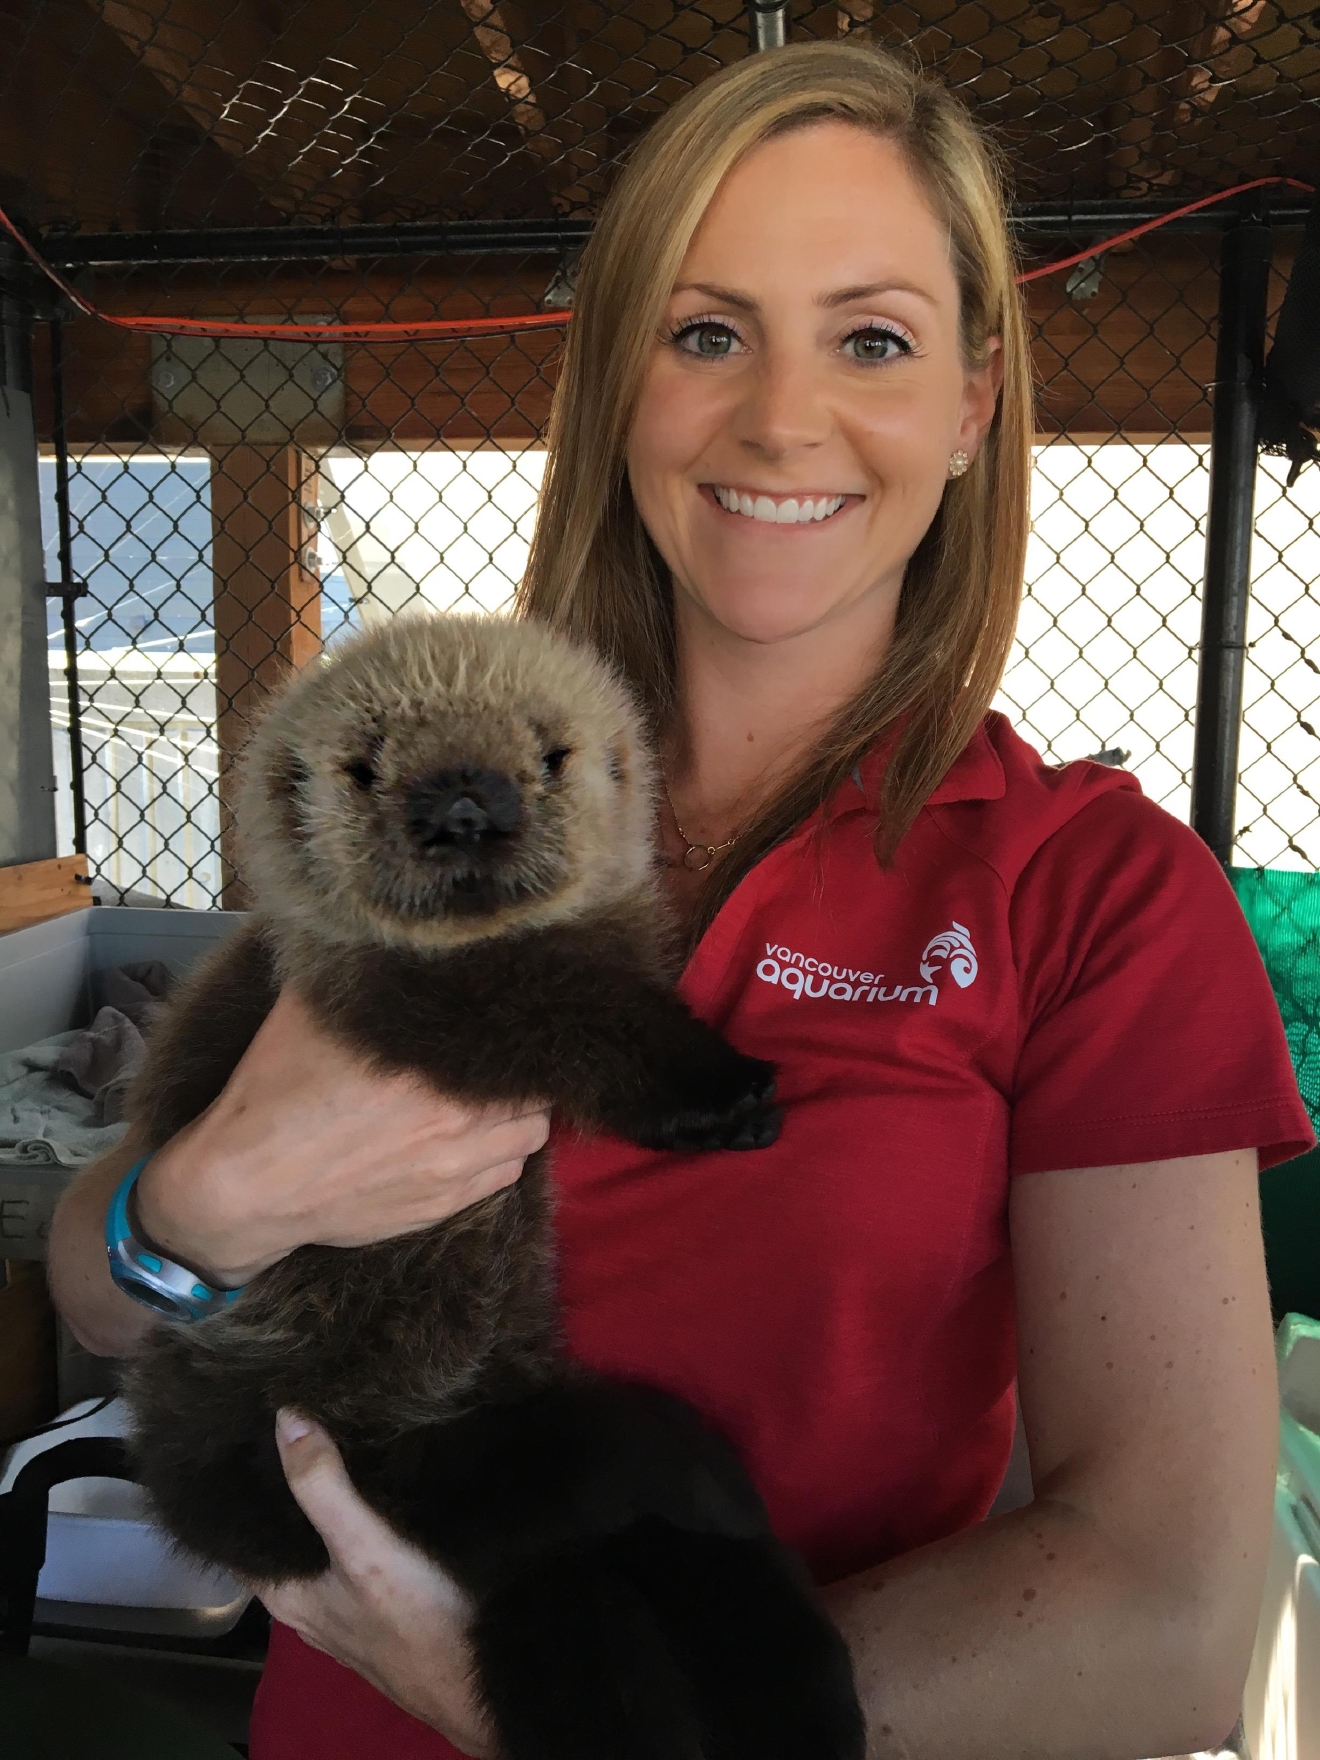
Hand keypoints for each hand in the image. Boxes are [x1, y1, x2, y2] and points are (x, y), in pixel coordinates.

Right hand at [136, 987, 549, 1285]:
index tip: (513, 1016)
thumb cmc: (274, 1094)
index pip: (513, 1041)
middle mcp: (454, 1120)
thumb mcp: (309, 1011)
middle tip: (508, 1056)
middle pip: (535, 1090)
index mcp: (429, 1067)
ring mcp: (453, 1169)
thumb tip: (387, 934)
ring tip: (501, 1097)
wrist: (246, 1187)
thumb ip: (361, 975)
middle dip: (526, 1070)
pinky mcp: (442, 1205)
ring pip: (531, 1137)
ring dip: (523, 1114)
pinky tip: (484, 1138)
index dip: (520, 1027)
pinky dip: (505, 1155)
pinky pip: (505, 1178)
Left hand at [256, 1410, 496, 1757]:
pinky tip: (376, 1481)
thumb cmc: (414, 1621)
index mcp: (284, 1592)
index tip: (238, 1429)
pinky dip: (355, 1512)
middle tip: (291, 1410)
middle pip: (281, 1531)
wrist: (477, 1678)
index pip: (238, 1533)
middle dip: (284, 1479)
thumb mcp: (363, 1548)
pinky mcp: (380, 1599)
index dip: (234, 1486)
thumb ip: (321, 1487)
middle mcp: (305, 1599)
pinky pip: (352, 1546)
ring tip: (333, 1429)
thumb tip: (284, 1416)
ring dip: (322, 1495)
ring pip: (318, 1538)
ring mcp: (344, 1603)